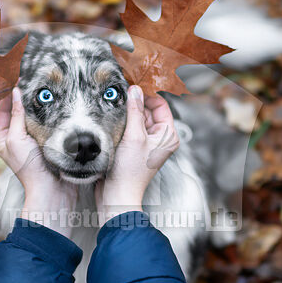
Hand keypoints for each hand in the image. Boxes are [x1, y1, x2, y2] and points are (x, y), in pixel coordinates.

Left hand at [0, 87, 77, 236]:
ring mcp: (34, 141)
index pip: (2, 110)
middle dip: (22, 96)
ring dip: (38, 103)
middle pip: (18, 111)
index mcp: (4, 138)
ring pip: (34, 116)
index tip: (13, 77)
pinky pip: (48, 124)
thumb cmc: (30, 168)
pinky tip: (57, 104)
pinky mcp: (50, 143)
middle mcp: (18, 139)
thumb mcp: (17, 139)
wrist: (52, 191)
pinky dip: (50, 113)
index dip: (6, 94)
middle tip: (30, 77)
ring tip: (44, 86)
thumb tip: (15, 93)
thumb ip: (16, 116)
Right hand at [96, 85, 179, 224]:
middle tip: (120, 97)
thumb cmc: (130, 171)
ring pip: (137, 118)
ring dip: (126, 114)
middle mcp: (160, 138)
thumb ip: (135, 110)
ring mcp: (146, 143)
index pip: (160, 105)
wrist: (117, 194)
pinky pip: (129, 128)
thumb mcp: (134, 136)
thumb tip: (135, 90)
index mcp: (168, 134)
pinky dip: (121, 123)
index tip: (131, 87)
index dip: (147, 95)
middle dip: (135, 104)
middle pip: (148, 110)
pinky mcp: (133, 147)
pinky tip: (113, 122)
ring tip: (115, 112)